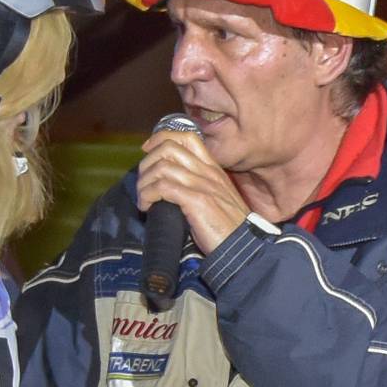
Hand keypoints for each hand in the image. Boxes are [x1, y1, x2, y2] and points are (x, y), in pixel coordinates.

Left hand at [137, 124, 249, 256]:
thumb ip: (199, 188)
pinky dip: (148, 195)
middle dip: (148, 162)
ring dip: (145, 183)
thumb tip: (170, 186)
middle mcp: (208, 172)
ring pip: (162, 167)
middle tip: (143, 183)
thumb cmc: (228, 231)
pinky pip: (162, 187)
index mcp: (214, 170)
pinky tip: (147, 207)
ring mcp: (203, 185)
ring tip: (143, 199)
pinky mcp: (197, 201)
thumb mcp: (217, 201)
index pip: (186, 137)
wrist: (244, 249)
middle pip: (169, 147)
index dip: (161, 139)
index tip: (147, 152)